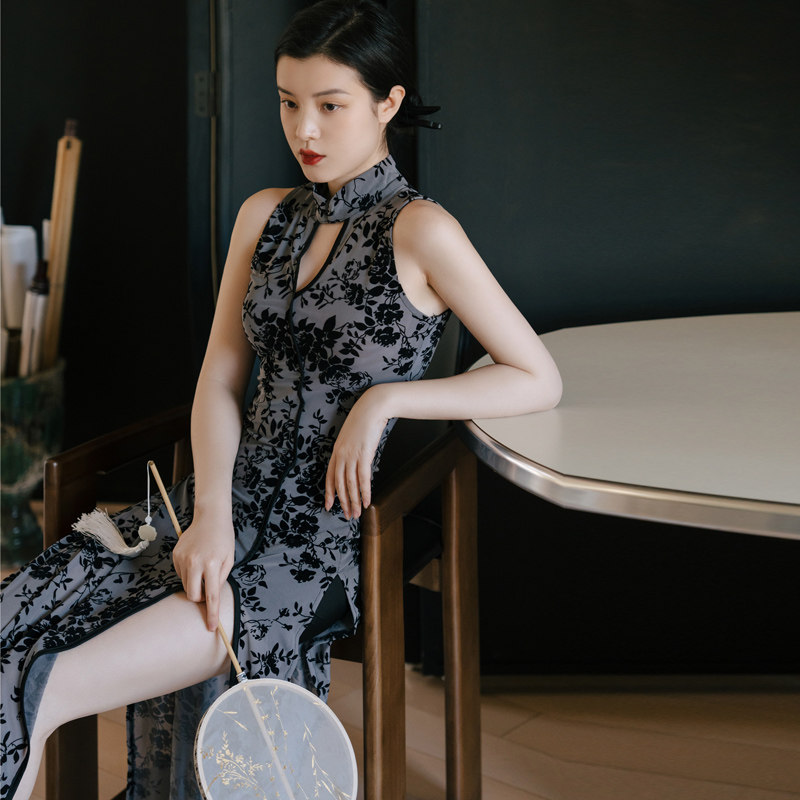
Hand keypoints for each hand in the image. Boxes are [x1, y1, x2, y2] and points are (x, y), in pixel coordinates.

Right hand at [172, 511, 234, 630]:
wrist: (211, 517)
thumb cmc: (224, 538)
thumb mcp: (229, 558)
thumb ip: (221, 578)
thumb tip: (211, 595)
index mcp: (213, 564)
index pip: (212, 596)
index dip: (212, 614)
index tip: (212, 627)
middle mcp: (196, 563)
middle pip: (193, 595)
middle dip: (199, 599)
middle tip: (207, 589)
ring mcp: (183, 559)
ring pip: (186, 585)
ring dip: (194, 584)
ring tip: (203, 568)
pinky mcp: (176, 555)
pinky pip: (180, 574)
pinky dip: (188, 574)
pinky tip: (195, 561)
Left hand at [325, 385, 390, 518]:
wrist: (373, 407)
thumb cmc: (365, 420)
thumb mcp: (353, 436)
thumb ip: (350, 449)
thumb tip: (355, 461)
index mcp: (336, 450)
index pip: (329, 475)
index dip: (329, 492)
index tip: (328, 505)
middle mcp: (341, 454)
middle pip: (339, 483)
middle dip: (343, 501)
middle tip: (346, 515)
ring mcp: (351, 455)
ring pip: (350, 484)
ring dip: (353, 501)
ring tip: (356, 514)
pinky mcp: (363, 455)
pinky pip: (363, 478)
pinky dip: (364, 492)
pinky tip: (367, 502)